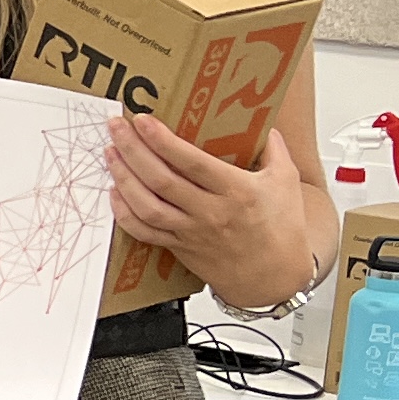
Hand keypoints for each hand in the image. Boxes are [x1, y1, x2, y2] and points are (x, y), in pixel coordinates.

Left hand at [111, 119, 312, 312]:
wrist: (275, 278)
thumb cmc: (283, 230)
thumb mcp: (287, 183)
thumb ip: (275, 150)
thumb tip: (264, 126)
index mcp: (237, 192)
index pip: (192, 162)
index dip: (163, 140)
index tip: (143, 121)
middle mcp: (210, 212)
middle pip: (161, 180)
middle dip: (133, 150)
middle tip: (116, 127)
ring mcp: (191, 232)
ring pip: (147, 205)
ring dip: (123, 178)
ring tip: (111, 153)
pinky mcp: (179, 246)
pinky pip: (144, 232)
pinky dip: (124, 213)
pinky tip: (115, 193)